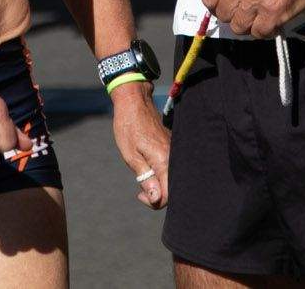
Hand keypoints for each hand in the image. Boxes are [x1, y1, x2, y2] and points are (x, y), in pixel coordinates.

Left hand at [110, 85, 169, 208]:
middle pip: (173, 188)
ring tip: (143, 173)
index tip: (140, 194)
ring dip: (159, 183)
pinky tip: (148, 165)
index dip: (154, 202)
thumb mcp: (131, 156)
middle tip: (141, 188)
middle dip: (158, 194)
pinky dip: (162, 172)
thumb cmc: (129, 127)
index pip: (168, 195)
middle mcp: (174, 157)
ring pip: (173, 178)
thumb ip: (146, 178)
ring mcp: (175, 151)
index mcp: (164, 160)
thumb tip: (157, 199)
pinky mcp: (173, 147)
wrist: (134, 101)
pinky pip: (172, 167)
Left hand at [201, 0, 304, 39]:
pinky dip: (266, 30)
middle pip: (224, 15)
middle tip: (248, 12)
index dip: (217, 5)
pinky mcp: (273, 14)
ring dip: (249, 25)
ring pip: (239, 27)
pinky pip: (259, 33)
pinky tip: (273, 20)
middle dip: (234, 16)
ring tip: (261, 16)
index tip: (228, 6)